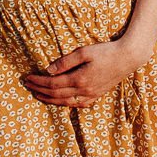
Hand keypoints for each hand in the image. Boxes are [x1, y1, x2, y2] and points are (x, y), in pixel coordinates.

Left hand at [23, 36, 143, 107]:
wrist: (128, 57)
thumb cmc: (106, 51)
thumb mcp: (84, 52)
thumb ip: (65, 61)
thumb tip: (49, 70)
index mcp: (79, 79)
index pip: (53, 84)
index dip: (39, 82)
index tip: (28, 78)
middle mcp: (84, 91)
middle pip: (56, 95)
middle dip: (40, 91)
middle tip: (28, 86)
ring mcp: (91, 95)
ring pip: (66, 102)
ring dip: (50, 99)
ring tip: (38, 95)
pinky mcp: (97, 94)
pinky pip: (78, 104)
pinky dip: (66, 104)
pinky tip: (60, 101)